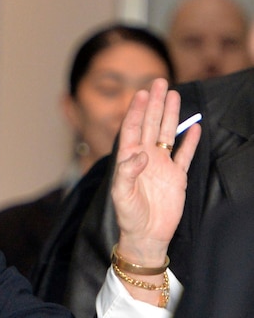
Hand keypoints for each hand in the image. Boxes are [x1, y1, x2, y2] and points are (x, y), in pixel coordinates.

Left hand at [111, 78, 200, 265]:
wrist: (147, 235)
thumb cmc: (129, 216)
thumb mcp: (122, 195)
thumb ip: (127, 173)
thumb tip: (139, 154)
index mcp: (129, 160)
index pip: (132, 129)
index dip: (136, 111)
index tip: (141, 93)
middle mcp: (145, 158)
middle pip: (151, 125)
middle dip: (154, 104)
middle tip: (159, 82)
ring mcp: (162, 166)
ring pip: (168, 134)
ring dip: (170, 115)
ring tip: (174, 95)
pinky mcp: (177, 177)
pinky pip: (185, 154)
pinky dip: (190, 141)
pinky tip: (195, 126)